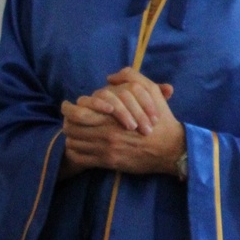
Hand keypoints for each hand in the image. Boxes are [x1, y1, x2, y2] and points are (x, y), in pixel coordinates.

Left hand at [61, 67, 184, 176]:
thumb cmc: (161, 120)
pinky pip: (80, 159)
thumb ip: (131, 77)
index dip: (67, 108)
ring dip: (72, 138)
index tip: (68, 107)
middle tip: (69, 121)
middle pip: (70, 127)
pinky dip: (76, 154)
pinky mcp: (109, 162)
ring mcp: (106, 149)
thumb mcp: (151, 91)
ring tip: (75, 135)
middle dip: (67, 122)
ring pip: (73, 143)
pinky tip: (81, 149)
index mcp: (111, 114)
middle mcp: (105, 132)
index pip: (76, 111)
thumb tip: (110, 77)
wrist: (172, 148)